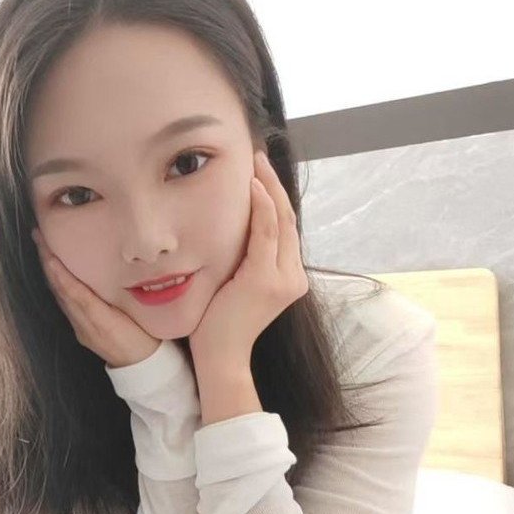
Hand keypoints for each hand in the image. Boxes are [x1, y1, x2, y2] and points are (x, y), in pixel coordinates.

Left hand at [31, 227, 160, 367]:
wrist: (143, 369)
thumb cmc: (147, 340)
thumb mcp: (139, 318)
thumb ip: (120, 297)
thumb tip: (108, 269)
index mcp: (99, 320)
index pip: (72, 291)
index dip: (60, 270)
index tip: (48, 248)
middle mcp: (84, 324)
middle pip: (60, 290)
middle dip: (48, 262)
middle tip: (38, 235)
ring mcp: (81, 328)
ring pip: (60, 296)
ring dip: (50, 271)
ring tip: (43, 247)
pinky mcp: (82, 330)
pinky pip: (65, 303)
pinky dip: (58, 284)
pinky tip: (56, 273)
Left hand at [188, 149, 308, 367]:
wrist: (220, 356)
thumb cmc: (220, 324)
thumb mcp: (237, 284)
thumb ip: (245, 260)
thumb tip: (234, 230)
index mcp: (289, 277)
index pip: (284, 229)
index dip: (275, 197)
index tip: (260, 173)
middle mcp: (293, 277)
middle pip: (287, 220)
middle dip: (273, 185)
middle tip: (258, 157)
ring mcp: (282, 279)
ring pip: (279, 221)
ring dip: (267, 187)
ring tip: (255, 163)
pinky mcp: (265, 279)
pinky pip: (265, 233)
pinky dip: (261, 207)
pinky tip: (252, 186)